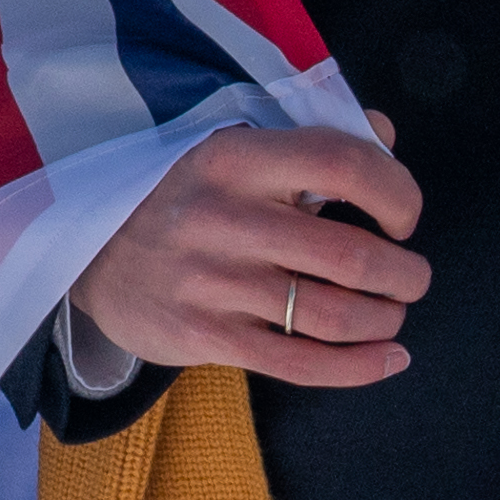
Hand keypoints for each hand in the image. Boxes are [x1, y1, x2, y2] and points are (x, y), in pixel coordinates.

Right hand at [75, 112, 426, 390]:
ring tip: (392, 315)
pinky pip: (300, 363)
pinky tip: (389, 359)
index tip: (403, 216)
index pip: (342, 163)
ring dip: (384, 320)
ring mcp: (211, 282)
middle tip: (411, 278)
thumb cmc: (181, 197)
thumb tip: (385, 133)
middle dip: (403, 274)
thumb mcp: (229, 148)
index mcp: (235, 156)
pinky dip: (359, 367)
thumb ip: (310, 137)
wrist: (88, 254)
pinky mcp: (203, 336)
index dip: (396, 191)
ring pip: (332, 315)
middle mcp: (224, 218)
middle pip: (350, 255)